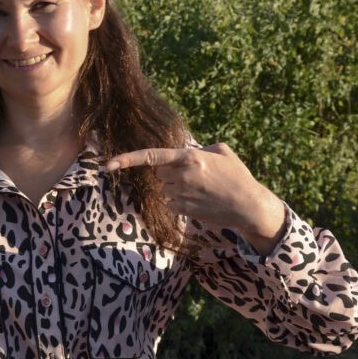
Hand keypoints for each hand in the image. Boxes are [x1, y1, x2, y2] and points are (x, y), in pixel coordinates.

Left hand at [106, 143, 285, 252]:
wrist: (248, 205)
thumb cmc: (237, 176)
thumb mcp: (222, 151)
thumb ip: (198, 148)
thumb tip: (183, 152)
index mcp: (189, 158)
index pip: (151, 156)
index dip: (127, 159)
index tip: (108, 163)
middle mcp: (182, 176)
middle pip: (158, 173)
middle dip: (169, 172)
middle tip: (193, 175)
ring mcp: (181, 195)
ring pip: (164, 189)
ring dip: (175, 187)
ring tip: (201, 188)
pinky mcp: (183, 210)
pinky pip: (170, 203)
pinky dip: (179, 201)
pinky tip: (199, 200)